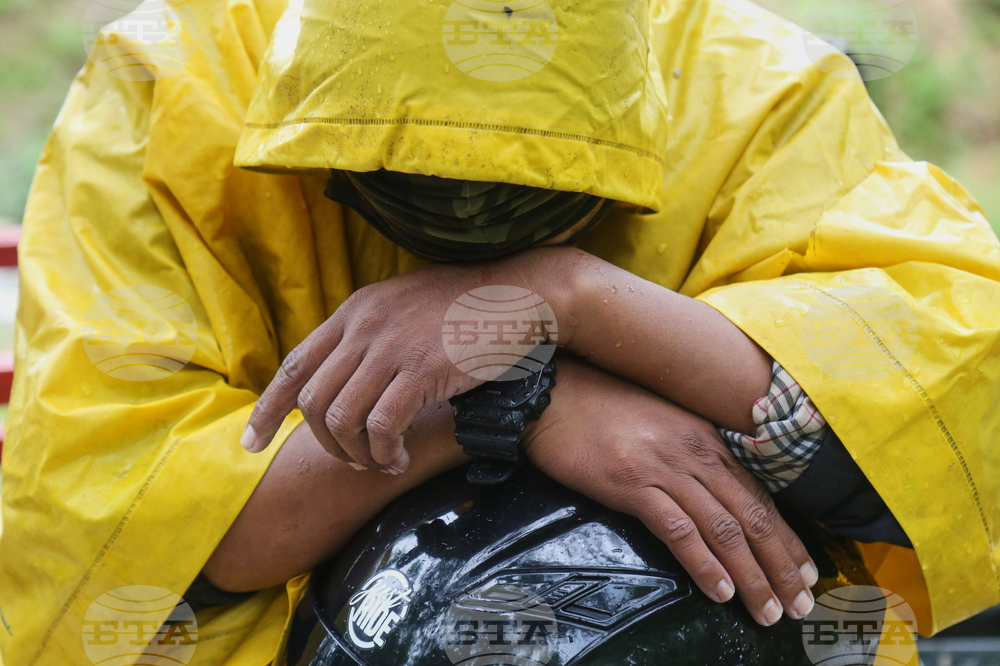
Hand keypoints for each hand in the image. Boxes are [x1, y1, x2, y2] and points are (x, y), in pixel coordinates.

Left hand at [241, 247, 573, 471]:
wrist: (520, 292)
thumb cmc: (468, 306)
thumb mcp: (405, 307)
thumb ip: (372, 336)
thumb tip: (346, 379)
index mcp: (356, 311)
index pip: (295, 364)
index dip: (267, 409)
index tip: (252, 444)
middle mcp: (365, 327)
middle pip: (313, 400)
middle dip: (325, 443)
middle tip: (353, 460)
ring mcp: (392, 347)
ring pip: (342, 418)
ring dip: (354, 453)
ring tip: (379, 462)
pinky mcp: (423, 368)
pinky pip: (382, 426)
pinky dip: (384, 453)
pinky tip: (399, 458)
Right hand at [524, 356, 818, 625]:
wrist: (552, 392)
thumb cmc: (601, 408)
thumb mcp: (659, 422)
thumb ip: (690, 452)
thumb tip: (714, 492)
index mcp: (705, 437)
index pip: (759, 495)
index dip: (787, 538)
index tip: (805, 572)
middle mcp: (694, 452)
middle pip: (752, 516)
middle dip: (781, 565)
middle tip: (799, 604)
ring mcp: (664, 467)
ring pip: (724, 528)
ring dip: (751, 575)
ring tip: (767, 611)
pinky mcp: (631, 484)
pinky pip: (679, 530)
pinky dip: (703, 564)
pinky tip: (719, 591)